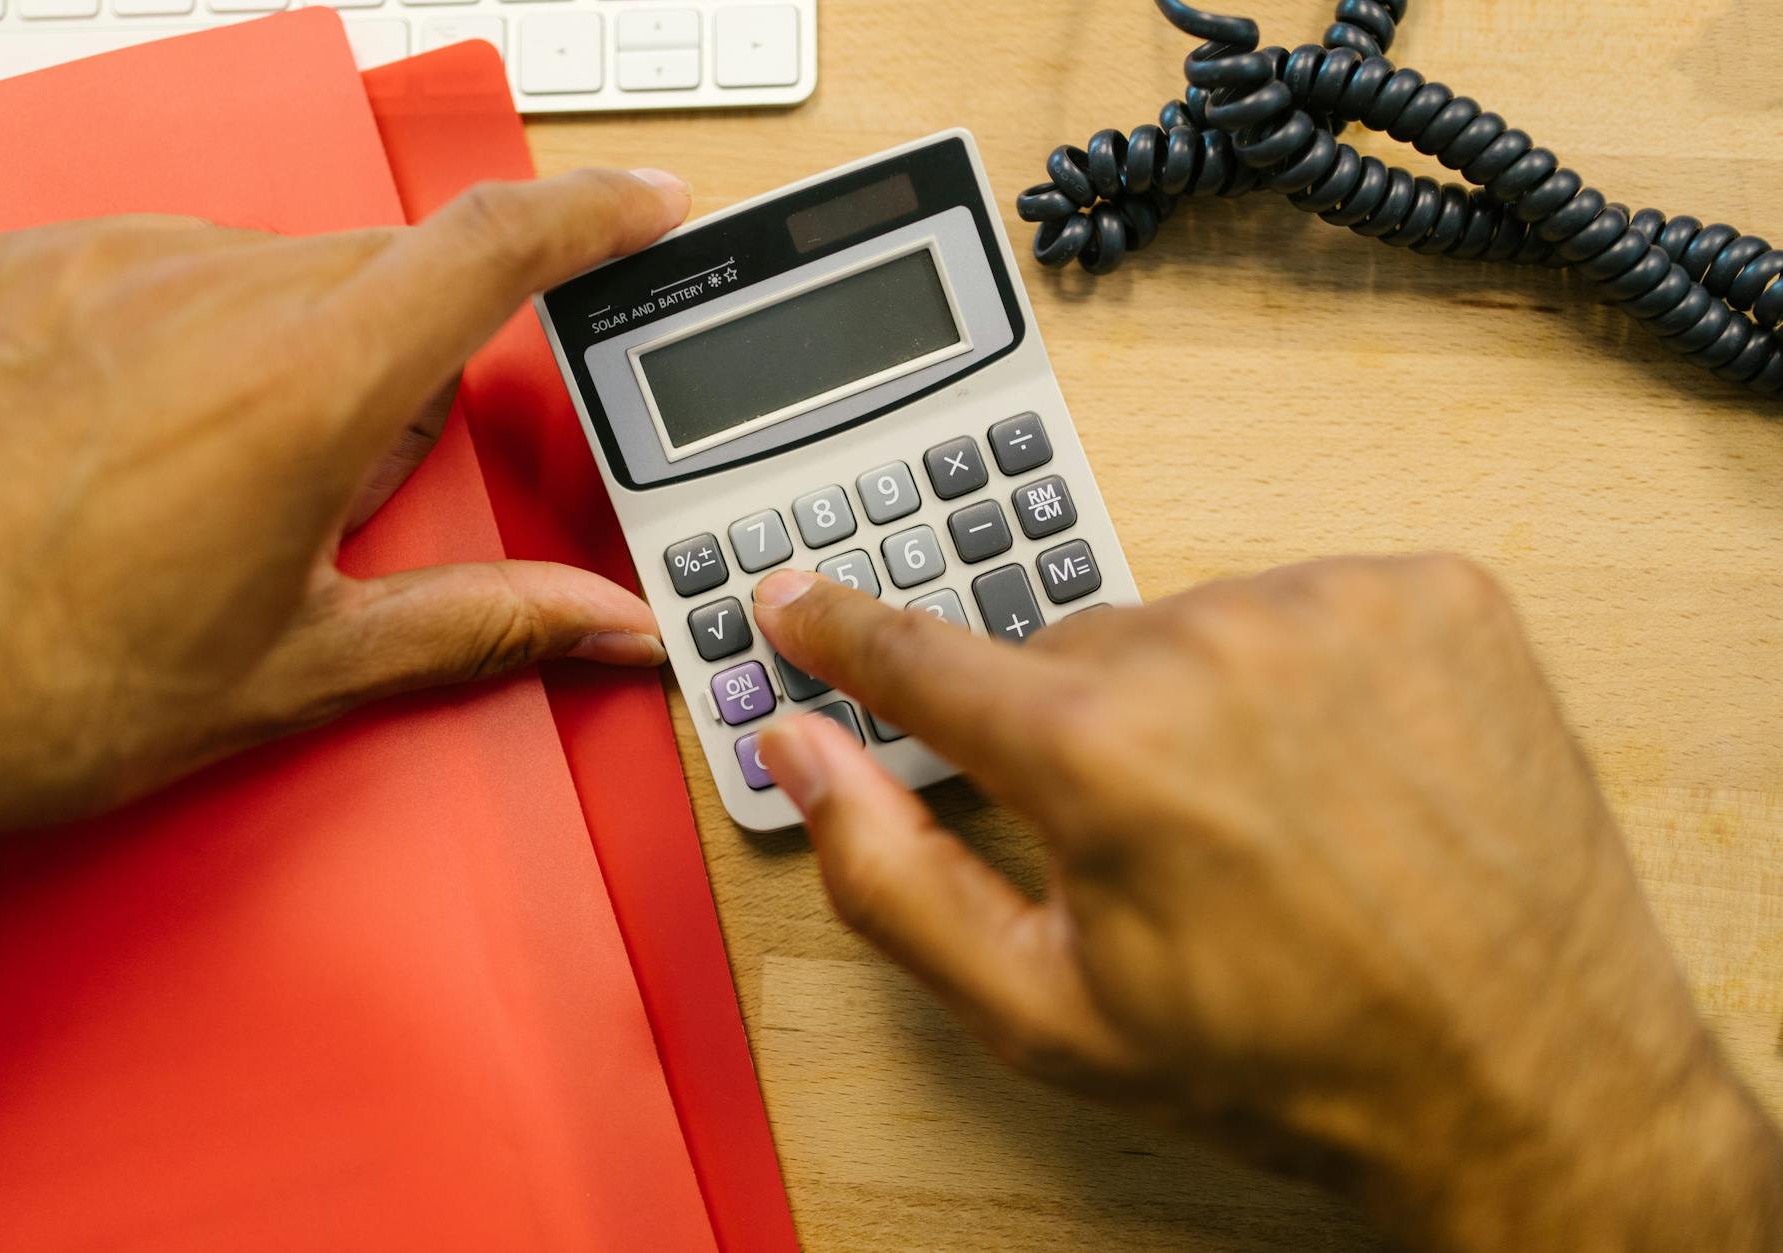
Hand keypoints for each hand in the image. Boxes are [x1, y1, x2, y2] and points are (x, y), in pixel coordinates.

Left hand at [0, 170, 689, 860]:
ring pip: (277, 264)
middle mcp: (203, 301)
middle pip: (385, 275)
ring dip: (296, 346)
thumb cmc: (50, 693)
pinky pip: (166, 258)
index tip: (643, 206)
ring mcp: (100, 271)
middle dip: (404, 363)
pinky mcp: (22, 267)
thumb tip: (606, 625)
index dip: (590, 215)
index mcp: (301, 395)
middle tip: (343, 485)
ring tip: (219, 475)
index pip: (490, 250)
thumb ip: (485, 623)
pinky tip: (145, 430)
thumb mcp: (304, 669)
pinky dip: (193, 324)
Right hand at [751, 557, 1782, 1251]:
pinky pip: (1302, 602)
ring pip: (1189, 624)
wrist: (1526, 1070)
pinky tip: (1336, 766)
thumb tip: (805, 753)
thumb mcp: (1047, 1011)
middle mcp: (1211, 649)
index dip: (842, 628)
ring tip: (1266, 815)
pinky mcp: (1430, 595)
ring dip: (1196, 701)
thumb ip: (887, 872)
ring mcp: (1334, 608)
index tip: (796, 596)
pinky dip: (1299, 670)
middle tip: (1147, 838)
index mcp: (1097, 752)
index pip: (919, 654)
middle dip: (1076, 737)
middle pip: (1067, 654)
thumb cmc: (1294, 1057)